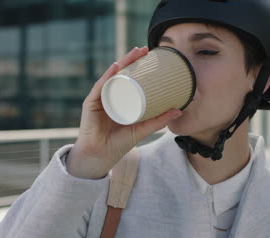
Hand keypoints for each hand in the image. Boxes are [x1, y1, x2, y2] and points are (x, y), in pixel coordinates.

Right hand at [66, 46, 182, 178]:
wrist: (101, 156)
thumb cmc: (119, 143)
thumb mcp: (142, 129)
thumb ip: (159, 121)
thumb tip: (179, 110)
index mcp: (119, 99)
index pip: (128, 77)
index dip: (137, 65)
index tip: (150, 55)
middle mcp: (109, 95)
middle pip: (120, 73)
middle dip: (131, 59)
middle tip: (144, 49)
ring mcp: (99, 98)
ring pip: (110, 76)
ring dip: (121, 63)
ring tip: (133, 54)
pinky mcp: (90, 104)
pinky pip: (99, 87)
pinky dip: (107, 77)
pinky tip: (115, 68)